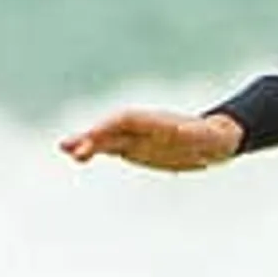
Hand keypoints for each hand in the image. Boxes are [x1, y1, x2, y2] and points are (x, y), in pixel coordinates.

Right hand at [58, 107, 244, 171]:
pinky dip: (93, 151)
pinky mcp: (133, 148)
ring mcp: (137, 137)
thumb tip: (183, 131)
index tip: (93, 135)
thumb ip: (195, 134)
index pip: (127, 120)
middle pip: (113, 129)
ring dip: (87, 144)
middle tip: (71, 149)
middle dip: (93, 137)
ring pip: (107, 139)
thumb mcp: (209, 139)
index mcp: (157, 122)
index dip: (109, 126)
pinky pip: (110, 148)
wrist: (213, 141)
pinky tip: (75, 156)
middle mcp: (143, 127)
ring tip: (64, 149)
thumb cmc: (213, 139)